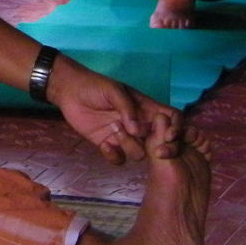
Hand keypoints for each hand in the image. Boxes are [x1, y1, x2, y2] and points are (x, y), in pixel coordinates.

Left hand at [49, 57, 183, 164]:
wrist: (69, 91)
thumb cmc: (94, 85)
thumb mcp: (113, 90)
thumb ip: (127, 108)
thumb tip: (137, 129)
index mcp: (146, 109)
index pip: (171, 119)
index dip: (177, 129)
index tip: (168, 136)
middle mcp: (139, 125)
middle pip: (160, 143)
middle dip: (158, 148)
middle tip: (148, 147)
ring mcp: (124, 137)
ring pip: (139, 153)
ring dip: (129, 145)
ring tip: (113, 129)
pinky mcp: (108, 144)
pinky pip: (119, 159)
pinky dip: (113, 156)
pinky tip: (104, 145)